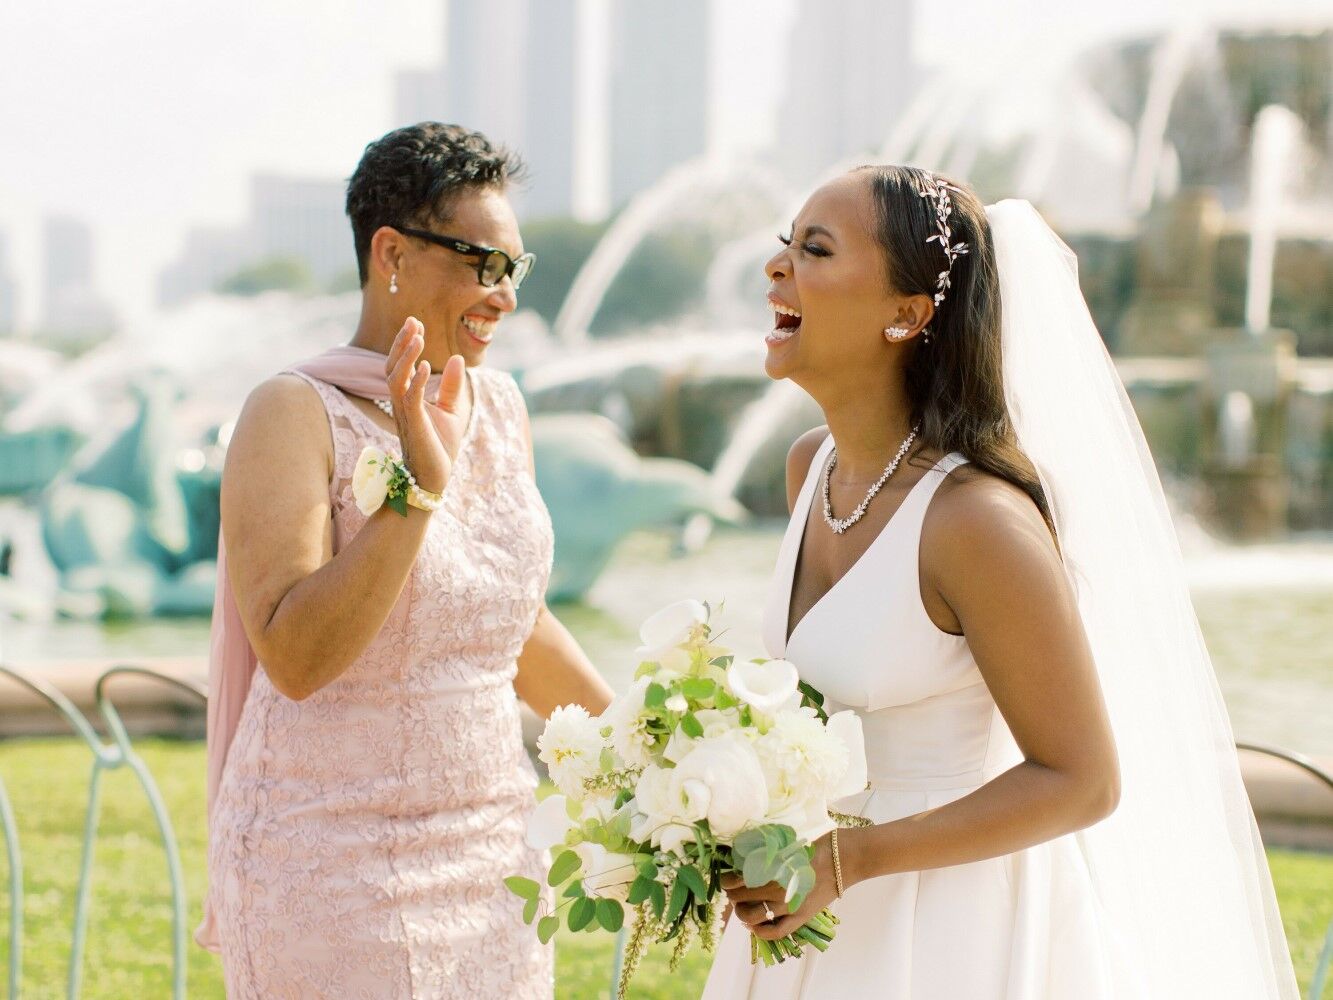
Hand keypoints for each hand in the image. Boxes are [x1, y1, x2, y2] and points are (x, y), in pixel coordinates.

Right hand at [384, 317, 466, 494]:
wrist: (435, 477)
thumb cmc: (440, 446)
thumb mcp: (451, 410)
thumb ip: (450, 386)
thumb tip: (456, 358)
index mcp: (407, 399)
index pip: (401, 365)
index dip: (406, 344)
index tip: (416, 324)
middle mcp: (401, 404)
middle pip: (392, 367)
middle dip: (401, 344)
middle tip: (413, 321)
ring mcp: (405, 414)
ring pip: (395, 379)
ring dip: (405, 357)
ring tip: (417, 337)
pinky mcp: (414, 426)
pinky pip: (409, 399)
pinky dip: (415, 381)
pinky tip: (424, 365)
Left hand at [722, 833, 840, 941]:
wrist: (845, 858)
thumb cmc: (816, 846)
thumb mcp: (786, 845)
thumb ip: (765, 855)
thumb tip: (744, 860)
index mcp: (772, 870)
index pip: (737, 881)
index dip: (727, 880)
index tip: (726, 877)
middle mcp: (777, 890)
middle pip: (741, 899)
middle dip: (732, 895)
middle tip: (732, 890)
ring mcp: (789, 907)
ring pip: (753, 917)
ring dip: (742, 913)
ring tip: (742, 905)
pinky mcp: (801, 917)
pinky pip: (776, 932)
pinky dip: (760, 932)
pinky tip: (754, 926)